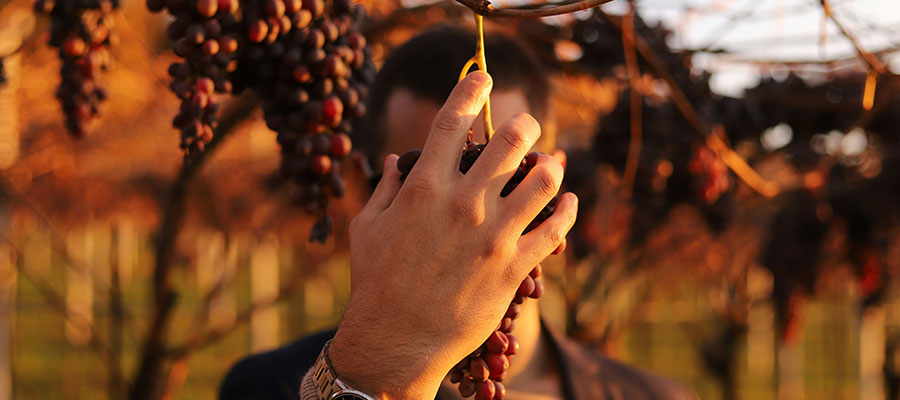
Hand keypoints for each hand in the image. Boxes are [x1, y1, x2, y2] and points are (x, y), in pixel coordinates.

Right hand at [329, 71, 577, 398]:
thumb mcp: (366, 229)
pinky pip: (554, 230)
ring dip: (551, 165)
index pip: (452, 121)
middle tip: (525, 127)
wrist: (396, 342)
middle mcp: (462, 203)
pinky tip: (567, 201)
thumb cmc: (374, 284)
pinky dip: (566, 210)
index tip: (484, 77)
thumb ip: (382, 189)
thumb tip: (393, 161)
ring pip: (541, 181)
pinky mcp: (514, 267)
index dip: (471, 91)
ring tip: (551, 164)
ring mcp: (492, 235)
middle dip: (523, 125)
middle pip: (509, 142)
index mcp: (422, 188)